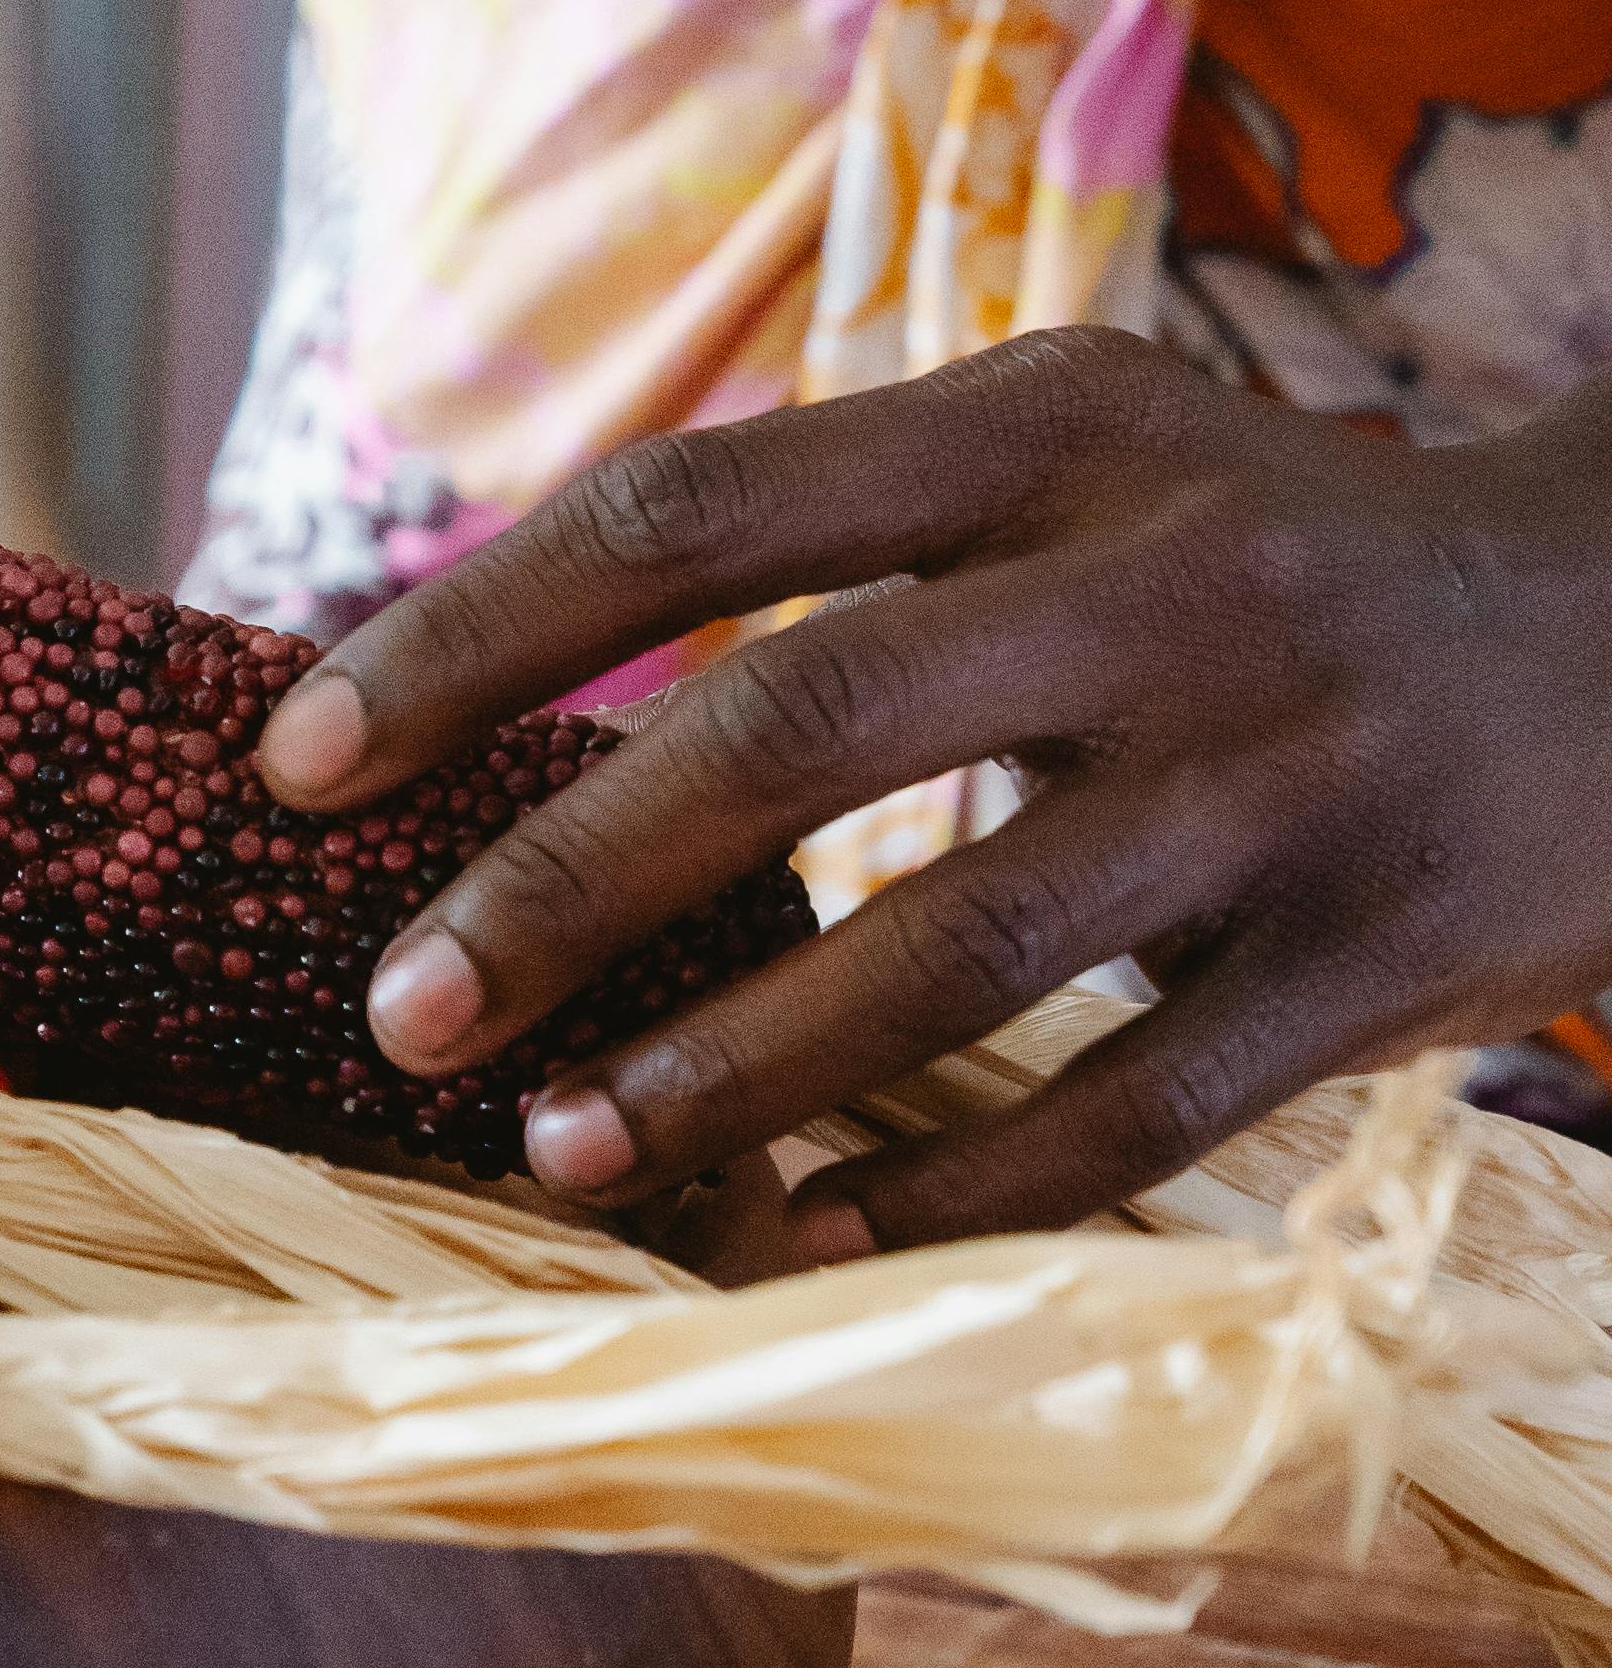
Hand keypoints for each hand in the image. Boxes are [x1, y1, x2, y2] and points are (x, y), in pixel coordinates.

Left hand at [254, 332, 1611, 1251]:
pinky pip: (1121, 1117)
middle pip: (801, 729)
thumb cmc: (1267, 561)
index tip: (295, 759)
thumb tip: (486, 698)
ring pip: (953, 948)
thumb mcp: (1079, 459)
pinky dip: (938, 1194)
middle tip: (395, 1012)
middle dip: (563, 885)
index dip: (473, 635)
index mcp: (1053, 420)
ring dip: (725, 1073)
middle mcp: (1169, 579)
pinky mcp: (1371, 963)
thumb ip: (839, 542)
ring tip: (553, 1153)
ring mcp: (1283, 777)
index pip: (695, 510)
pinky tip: (787, 1247)